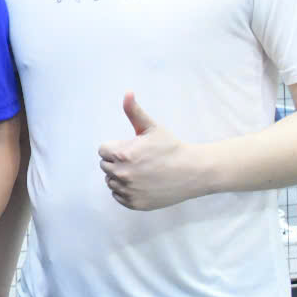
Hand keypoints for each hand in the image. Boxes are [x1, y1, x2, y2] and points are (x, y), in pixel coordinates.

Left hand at [97, 93, 202, 209]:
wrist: (194, 172)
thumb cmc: (172, 147)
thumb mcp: (152, 127)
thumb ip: (134, 111)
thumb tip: (127, 93)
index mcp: (122, 154)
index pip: (102, 150)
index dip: (115, 147)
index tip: (131, 148)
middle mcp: (123, 174)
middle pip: (105, 166)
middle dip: (117, 161)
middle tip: (137, 160)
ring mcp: (128, 191)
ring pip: (111, 182)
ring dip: (120, 177)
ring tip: (141, 171)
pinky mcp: (135, 204)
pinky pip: (119, 196)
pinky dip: (126, 191)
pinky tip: (141, 183)